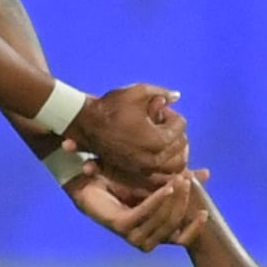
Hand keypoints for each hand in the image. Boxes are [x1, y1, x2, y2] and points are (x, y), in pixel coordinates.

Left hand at [66, 167, 208, 251]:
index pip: (181, 240)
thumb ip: (179, 181)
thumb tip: (207, 173)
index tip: (205, 213)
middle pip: (172, 225)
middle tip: (189, 180)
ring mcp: (131, 234)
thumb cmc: (123, 183)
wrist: (92, 181)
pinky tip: (166, 187)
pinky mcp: (120, 225)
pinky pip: (144, 213)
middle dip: (183, 202)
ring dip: (173, 200)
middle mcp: (144, 239)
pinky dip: (157, 200)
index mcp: (155, 233)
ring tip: (180, 180)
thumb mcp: (156, 181)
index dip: (194, 229)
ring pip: (161, 221)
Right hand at [70, 84, 187, 182]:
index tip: (157, 108)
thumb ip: (161, 93)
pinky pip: (162, 173)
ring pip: (176, 164)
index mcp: (158, 140)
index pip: (180, 126)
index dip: (170, 113)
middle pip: (181, 145)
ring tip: (164, 137)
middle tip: (161, 121)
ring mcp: (145, 168)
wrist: (85, 125)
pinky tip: (158, 150)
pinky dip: (165, 163)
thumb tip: (175, 96)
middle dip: (174, 131)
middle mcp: (154, 158)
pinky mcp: (136, 172)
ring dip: (175, 150)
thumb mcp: (138, 92)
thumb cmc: (110, 108)